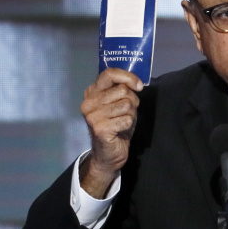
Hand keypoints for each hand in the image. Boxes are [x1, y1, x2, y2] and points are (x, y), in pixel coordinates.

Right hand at [79, 68, 142, 198]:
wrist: (108, 154)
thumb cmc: (116, 127)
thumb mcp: (119, 104)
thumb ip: (123, 90)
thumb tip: (137, 84)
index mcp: (91, 92)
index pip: (109, 74)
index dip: (128, 77)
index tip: (139, 86)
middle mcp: (88, 102)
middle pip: (123, 90)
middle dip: (132, 102)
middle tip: (126, 114)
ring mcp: (92, 115)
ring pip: (126, 104)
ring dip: (130, 115)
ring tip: (122, 123)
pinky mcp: (99, 128)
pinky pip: (127, 119)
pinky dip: (128, 125)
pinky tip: (120, 131)